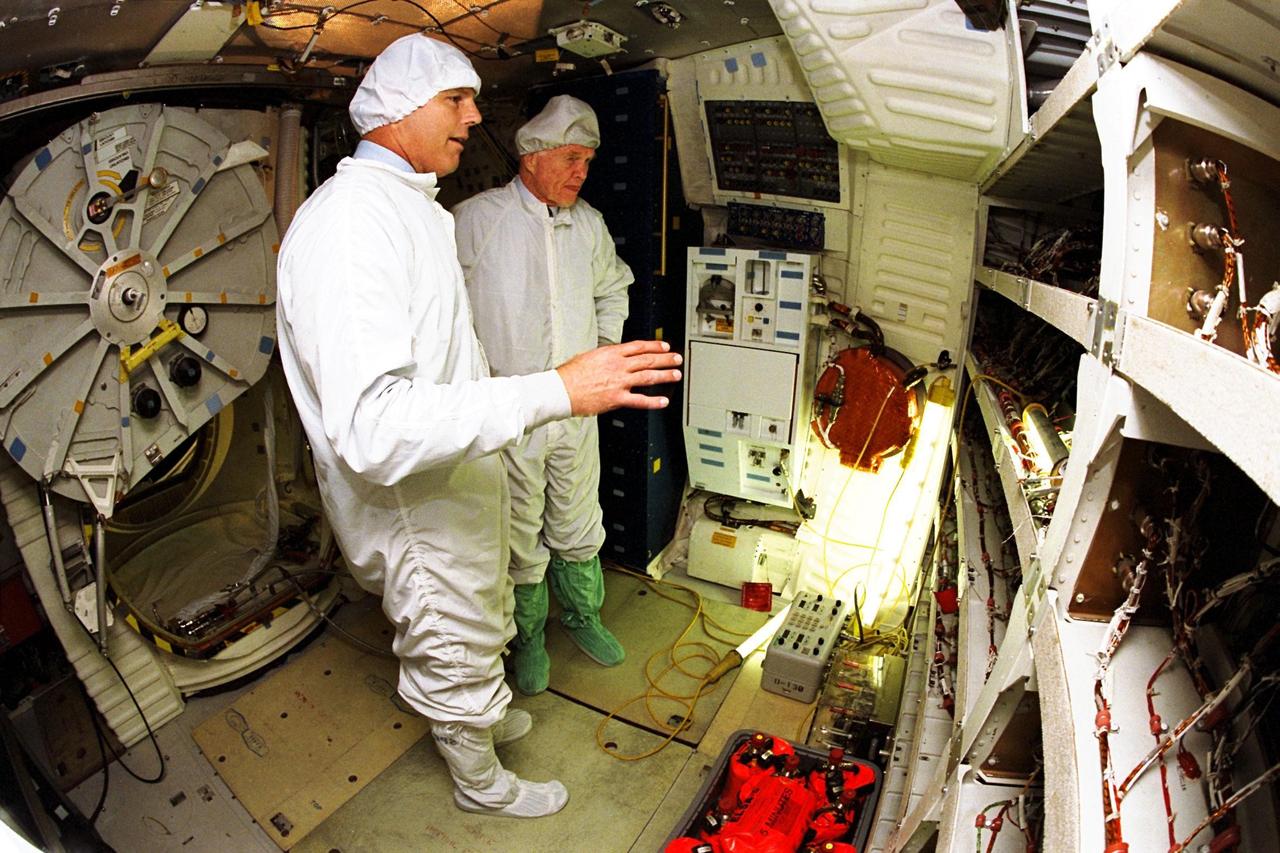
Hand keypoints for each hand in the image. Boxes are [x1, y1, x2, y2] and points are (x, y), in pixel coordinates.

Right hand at [556, 340, 682, 415]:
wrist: (560, 390)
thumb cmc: (569, 375)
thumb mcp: (589, 357)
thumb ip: (606, 357)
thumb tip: (615, 357)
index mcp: (611, 353)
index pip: (638, 346)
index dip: (654, 346)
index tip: (664, 346)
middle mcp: (618, 366)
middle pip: (647, 359)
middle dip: (665, 358)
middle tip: (677, 359)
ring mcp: (619, 382)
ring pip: (648, 377)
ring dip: (664, 375)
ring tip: (676, 375)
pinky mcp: (616, 399)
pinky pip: (639, 400)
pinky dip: (653, 401)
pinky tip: (663, 401)